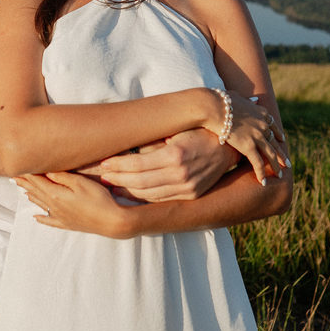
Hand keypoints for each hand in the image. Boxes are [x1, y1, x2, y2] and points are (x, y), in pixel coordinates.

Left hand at [13, 172, 132, 237]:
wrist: (111, 221)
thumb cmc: (98, 199)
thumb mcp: (81, 183)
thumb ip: (62, 177)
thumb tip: (46, 171)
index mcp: (56, 194)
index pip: (38, 181)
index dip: (28, 173)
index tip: (18, 167)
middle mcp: (54, 206)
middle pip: (37, 192)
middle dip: (26, 184)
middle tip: (15, 178)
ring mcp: (60, 216)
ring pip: (42, 205)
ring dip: (31, 197)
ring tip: (23, 191)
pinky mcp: (68, 224)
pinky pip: (50, 221)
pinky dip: (42, 218)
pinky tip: (36, 218)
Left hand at [91, 129, 237, 201]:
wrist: (228, 145)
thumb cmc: (198, 131)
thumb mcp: (175, 131)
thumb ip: (152, 142)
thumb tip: (125, 148)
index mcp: (175, 155)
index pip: (138, 163)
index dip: (117, 165)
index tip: (103, 163)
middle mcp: (181, 174)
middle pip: (140, 182)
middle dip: (118, 179)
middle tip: (101, 176)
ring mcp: (188, 188)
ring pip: (148, 194)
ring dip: (126, 191)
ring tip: (111, 185)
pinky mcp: (191, 195)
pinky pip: (161, 199)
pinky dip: (143, 197)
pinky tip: (131, 192)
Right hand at [212, 91, 286, 183]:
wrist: (214, 107)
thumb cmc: (221, 100)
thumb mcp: (239, 97)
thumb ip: (249, 100)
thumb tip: (255, 98)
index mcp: (262, 113)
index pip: (273, 126)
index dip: (278, 135)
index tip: (282, 141)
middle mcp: (263, 125)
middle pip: (275, 143)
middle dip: (282, 154)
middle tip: (287, 164)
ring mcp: (257, 136)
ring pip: (270, 154)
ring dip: (276, 166)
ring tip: (279, 175)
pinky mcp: (249, 146)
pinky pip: (258, 163)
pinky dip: (262, 173)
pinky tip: (264, 181)